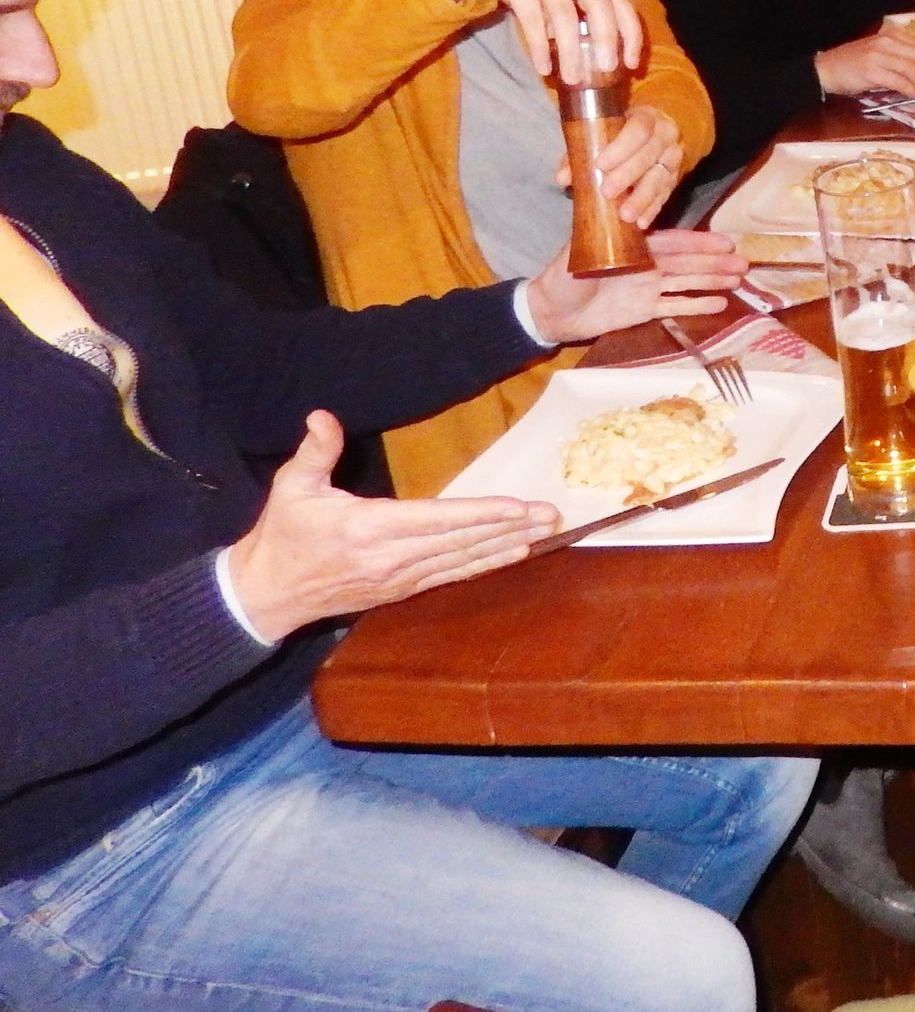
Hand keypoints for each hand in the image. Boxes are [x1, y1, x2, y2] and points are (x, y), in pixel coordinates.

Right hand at [224, 410, 559, 641]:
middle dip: (511, 526)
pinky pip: (452, 575)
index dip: (481, 514)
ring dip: (507, 544)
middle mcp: (392, 558)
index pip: (437, 519)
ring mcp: (399, 579)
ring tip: (546, 532)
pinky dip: (485, 564)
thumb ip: (314, 452)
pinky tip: (513, 554)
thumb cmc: (281, 536)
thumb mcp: (291, 488)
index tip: (518, 506)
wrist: (265, 595)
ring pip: (464, 560)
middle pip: (462, 541)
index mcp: (370, 529)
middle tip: (552, 514)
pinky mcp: (400, 590)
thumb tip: (323, 416)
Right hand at [434, 0, 643, 82]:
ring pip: (564, 13)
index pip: (620, 1)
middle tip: (607, 69)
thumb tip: (598, 59)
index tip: (631, 64)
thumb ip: (579, 15)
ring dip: (571, 50)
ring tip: (572, 78)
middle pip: (598, 3)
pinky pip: (532, 17)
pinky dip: (540, 45)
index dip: (630, 33)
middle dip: (606, 37)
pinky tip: (543, 67)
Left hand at [523, 228, 746, 343]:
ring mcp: (648, 288)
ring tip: (739, 279)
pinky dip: (696, 304)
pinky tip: (720, 303)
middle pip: (688, 262)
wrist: (552, 312)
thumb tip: (620, 212)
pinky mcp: (645, 311)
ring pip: (687, 282)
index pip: (674, 242)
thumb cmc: (563, 277)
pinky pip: (675, 306)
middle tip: (744, 262)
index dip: (700, 242)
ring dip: (713, 280)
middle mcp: (647, 265)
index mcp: (635, 247)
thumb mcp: (582, 251)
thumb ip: (607, 236)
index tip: (725, 241)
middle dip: (715, 261)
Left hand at [554, 101, 680, 226]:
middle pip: (649, 155)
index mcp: (648, 117)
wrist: (653, 134)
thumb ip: (581, 151)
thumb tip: (563, 177)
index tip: (601, 165)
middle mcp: (666, 135)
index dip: (621, 147)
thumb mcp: (604, 132)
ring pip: (660, 178)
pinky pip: (666, 194)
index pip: (639, 129)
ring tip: (625, 215)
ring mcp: (673, 158)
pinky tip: (641, 222)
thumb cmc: (621, 132)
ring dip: (642, 198)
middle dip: (628, 175)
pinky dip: (652, 209)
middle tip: (607, 192)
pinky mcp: (676, 178)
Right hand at [816, 29, 914, 98]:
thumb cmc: (855, 64)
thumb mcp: (881, 53)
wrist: (826, 69)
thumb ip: (902, 57)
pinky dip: (911, 90)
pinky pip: (900, 81)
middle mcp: (889, 41)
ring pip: (914, 70)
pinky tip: (912, 96)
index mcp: (894, 35)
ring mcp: (880, 55)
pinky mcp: (872, 71)